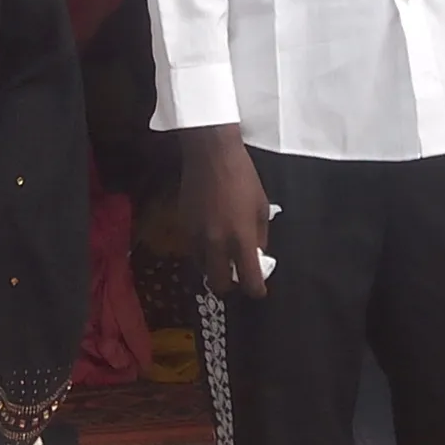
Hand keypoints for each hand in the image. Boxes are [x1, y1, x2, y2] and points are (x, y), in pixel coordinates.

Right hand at [181, 124, 271, 297]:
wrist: (211, 154)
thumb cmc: (243, 176)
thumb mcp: (261, 205)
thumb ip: (259, 235)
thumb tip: (257, 254)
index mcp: (241, 237)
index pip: (248, 279)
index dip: (256, 290)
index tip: (258, 290)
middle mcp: (216, 242)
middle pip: (219, 284)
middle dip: (230, 286)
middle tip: (237, 277)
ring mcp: (196, 235)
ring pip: (202, 268)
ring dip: (213, 267)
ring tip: (222, 255)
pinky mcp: (183, 226)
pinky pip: (192, 250)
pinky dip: (202, 251)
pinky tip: (210, 238)